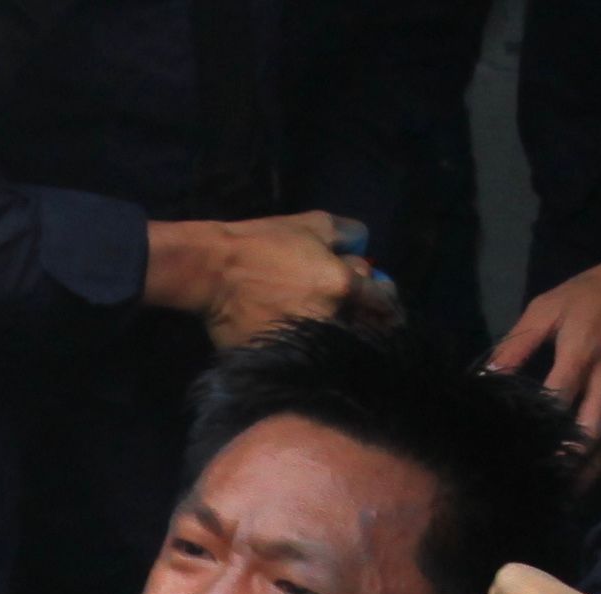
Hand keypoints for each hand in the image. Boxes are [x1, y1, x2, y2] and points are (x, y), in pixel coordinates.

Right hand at [145, 212, 398, 350]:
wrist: (213, 273)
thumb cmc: (263, 243)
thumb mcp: (311, 223)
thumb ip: (348, 233)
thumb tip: (366, 248)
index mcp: (343, 286)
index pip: (385, 302)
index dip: (387, 301)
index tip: (380, 300)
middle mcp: (332, 320)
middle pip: (368, 331)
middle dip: (369, 324)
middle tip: (363, 319)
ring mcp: (309, 344)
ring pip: (342, 349)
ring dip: (343, 341)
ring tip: (334, 332)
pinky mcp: (285, 360)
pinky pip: (311, 362)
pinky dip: (315, 355)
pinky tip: (308, 346)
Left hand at [488, 249, 600, 480]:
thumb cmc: (597, 291)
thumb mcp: (549, 306)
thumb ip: (517, 344)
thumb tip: (487, 375)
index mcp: (581, 356)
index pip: (556, 404)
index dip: (537, 432)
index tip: (515, 453)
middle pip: (590, 435)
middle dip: (568, 466)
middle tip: (544, 490)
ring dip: (590, 471)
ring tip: (567, 495)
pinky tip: (592, 469)